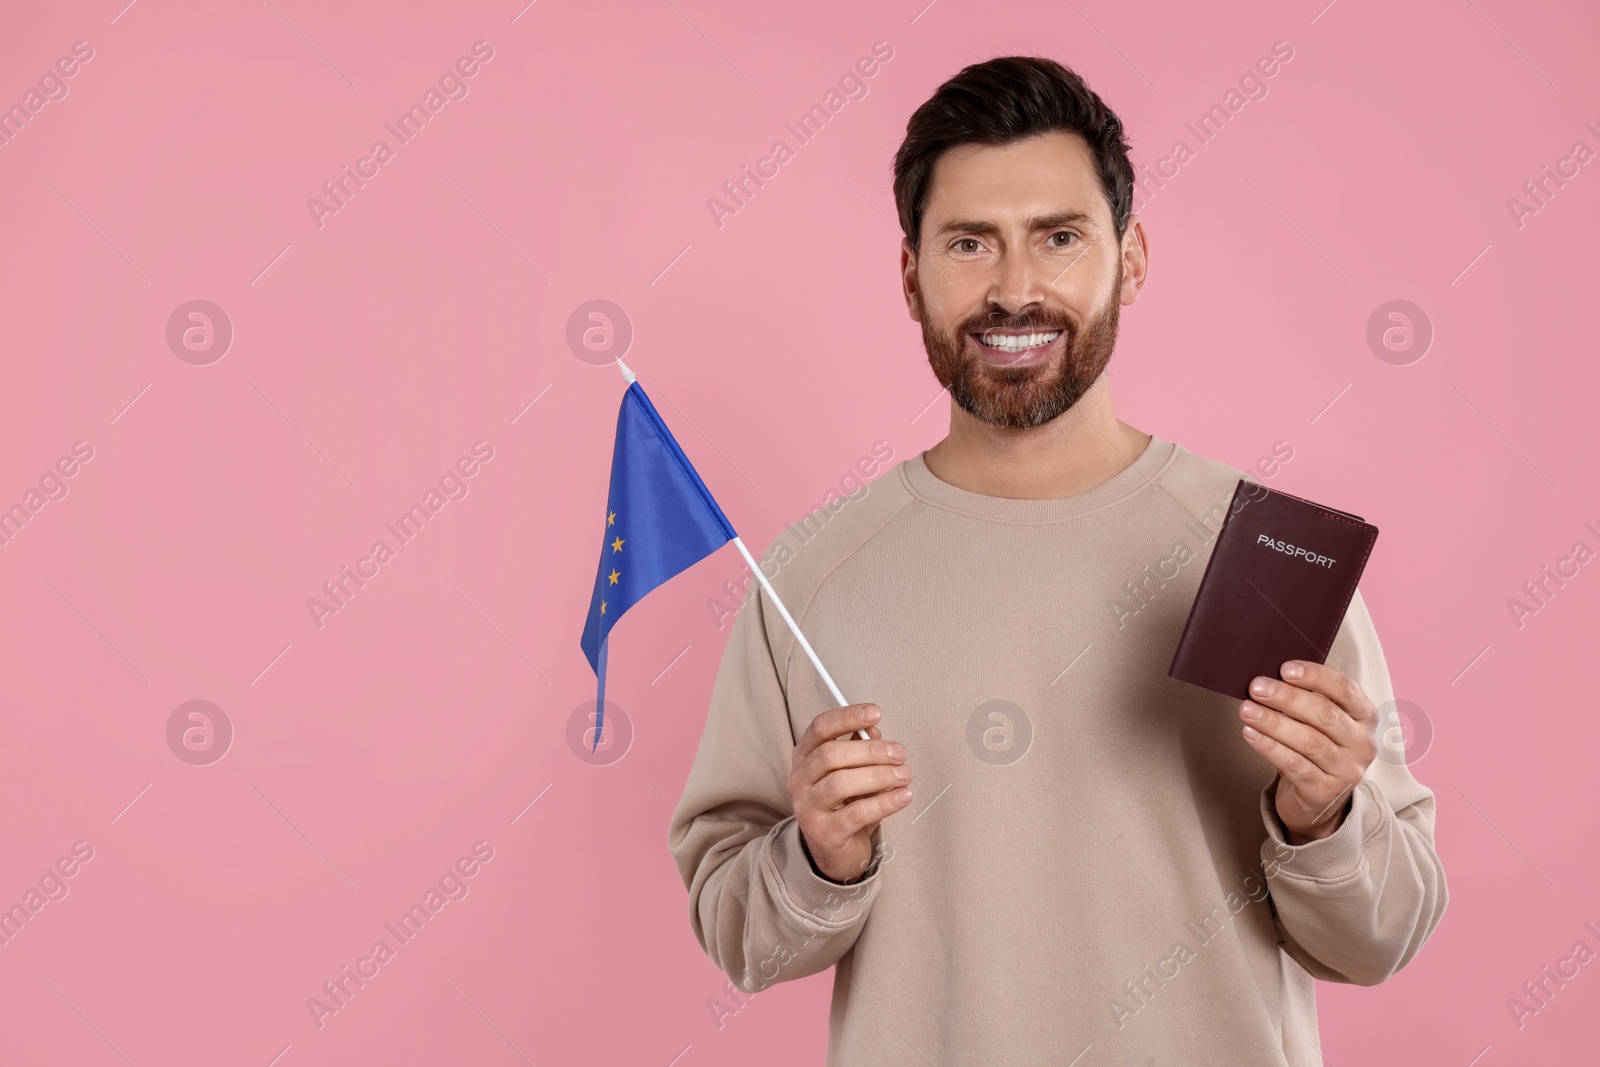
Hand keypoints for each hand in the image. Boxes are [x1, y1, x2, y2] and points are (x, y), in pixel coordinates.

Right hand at [788, 702, 911, 882]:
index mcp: (804, 757)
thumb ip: (859, 748)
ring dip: (879, 775)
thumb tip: (874, 730)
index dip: (847, 716)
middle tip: (899, 752)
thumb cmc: (843, 804)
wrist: (834, 851)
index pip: (820, 728)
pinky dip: (885, 802)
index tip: (875, 712)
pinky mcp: (825, 833)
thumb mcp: (851, 772)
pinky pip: (856, 813)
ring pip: (841, 783)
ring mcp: (808, 808)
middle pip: (831, 754)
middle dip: (871, 751)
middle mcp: (800, 780)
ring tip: (904, 774)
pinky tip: (903, 796)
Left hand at [1238, 661, 1377, 845]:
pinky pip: (1295, 765)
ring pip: (1309, 741)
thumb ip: (1306, 698)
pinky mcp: (1325, 791)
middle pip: (1324, 714)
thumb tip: (1269, 676)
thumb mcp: (1319, 721)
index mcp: (1365, 716)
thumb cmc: (1315, 746)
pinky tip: (1250, 734)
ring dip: (1273, 722)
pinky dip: (1270, 747)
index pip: (1345, 689)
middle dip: (1287, 698)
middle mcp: (1362, 743)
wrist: (1316, 798)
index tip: (1284, 668)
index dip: (1315, 676)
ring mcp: (1347, 770)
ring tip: (1247, 710)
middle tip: (1256, 687)